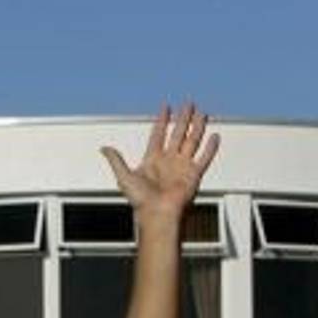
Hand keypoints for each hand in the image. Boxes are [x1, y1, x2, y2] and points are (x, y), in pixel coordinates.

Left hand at [100, 102, 218, 219]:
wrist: (157, 213)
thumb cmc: (141, 199)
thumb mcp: (123, 176)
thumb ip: (116, 160)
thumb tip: (104, 148)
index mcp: (153, 159)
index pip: (158, 134)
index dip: (162, 120)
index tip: (166, 107)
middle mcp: (169, 160)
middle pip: (178, 133)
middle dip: (183, 118)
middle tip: (188, 104)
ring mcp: (182, 166)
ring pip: (191, 141)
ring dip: (197, 127)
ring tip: (201, 114)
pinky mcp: (194, 174)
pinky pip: (204, 158)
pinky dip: (210, 148)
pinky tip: (214, 136)